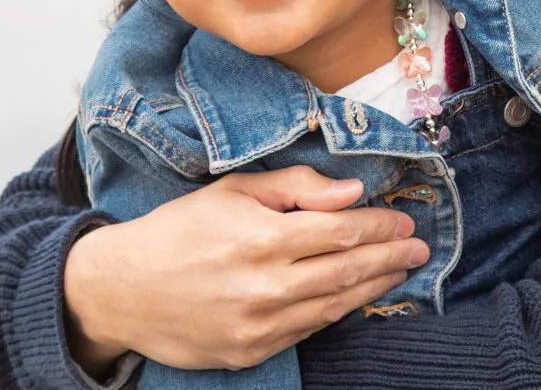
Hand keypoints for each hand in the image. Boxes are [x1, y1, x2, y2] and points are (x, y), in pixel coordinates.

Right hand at [63, 166, 429, 373]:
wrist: (120, 291)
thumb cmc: (178, 230)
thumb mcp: (233, 190)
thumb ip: (297, 187)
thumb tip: (352, 191)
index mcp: (261, 238)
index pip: (342, 231)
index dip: (379, 225)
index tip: (403, 218)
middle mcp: (264, 286)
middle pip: (347, 271)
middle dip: (390, 257)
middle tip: (419, 246)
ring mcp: (258, 326)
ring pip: (334, 306)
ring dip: (374, 288)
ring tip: (399, 271)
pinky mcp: (250, 352)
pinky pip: (307, 331)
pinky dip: (336, 312)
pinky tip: (355, 297)